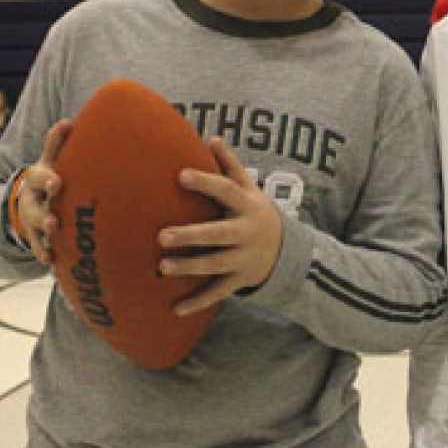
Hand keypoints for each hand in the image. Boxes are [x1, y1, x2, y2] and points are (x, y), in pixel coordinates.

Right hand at [17, 120, 71, 264]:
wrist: (29, 196)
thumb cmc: (49, 174)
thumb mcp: (50, 159)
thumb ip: (56, 143)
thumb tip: (68, 122)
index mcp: (38, 179)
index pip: (41, 178)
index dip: (48, 180)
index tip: (58, 183)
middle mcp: (32, 200)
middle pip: (33, 208)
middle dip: (42, 214)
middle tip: (52, 221)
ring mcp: (31, 219)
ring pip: (33, 228)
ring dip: (42, 235)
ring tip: (52, 239)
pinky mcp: (35, 235)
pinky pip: (38, 246)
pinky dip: (44, 253)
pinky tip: (51, 262)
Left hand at [157, 138, 283, 315]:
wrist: (286, 251)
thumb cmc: (255, 212)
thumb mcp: (250, 189)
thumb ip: (231, 165)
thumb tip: (211, 138)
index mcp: (246, 206)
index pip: (226, 191)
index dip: (205, 182)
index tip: (181, 174)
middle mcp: (246, 232)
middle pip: (218, 234)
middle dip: (191, 235)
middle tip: (161, 235)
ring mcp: (243, 258)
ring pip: (215, 264)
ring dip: (189, 267)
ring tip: (162, 267)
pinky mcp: (239, 280)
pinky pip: (218, 293)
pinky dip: (198, 302)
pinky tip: (175, 309)